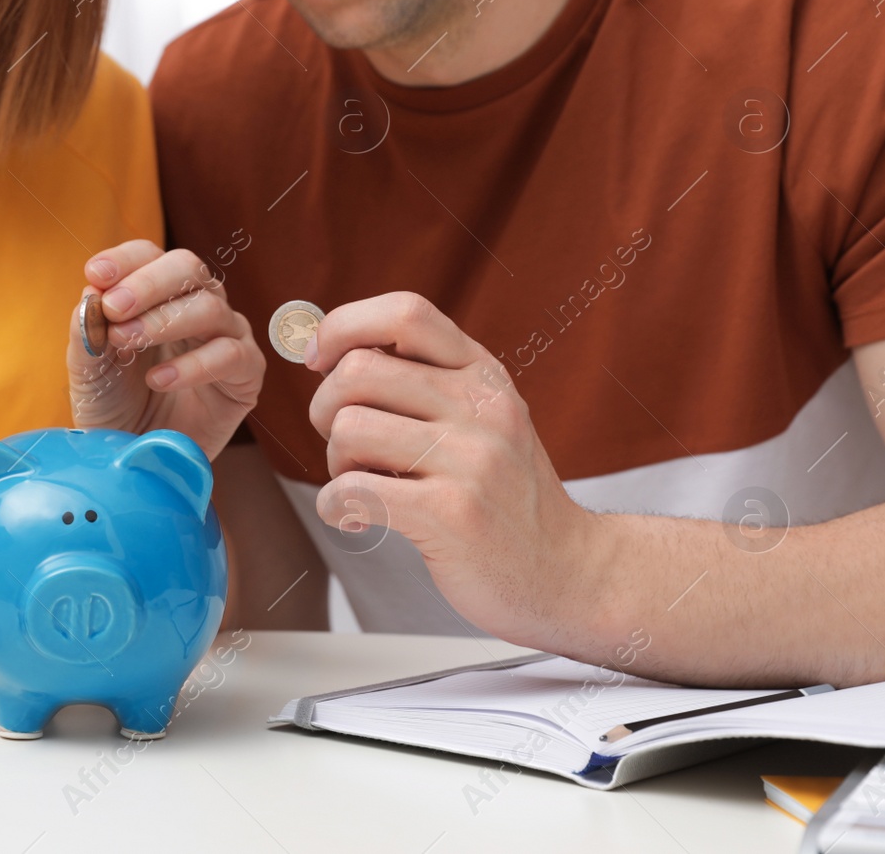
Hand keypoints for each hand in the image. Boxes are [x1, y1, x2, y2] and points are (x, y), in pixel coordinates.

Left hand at [68, 240, 263, 459]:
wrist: (137, 459)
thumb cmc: (114, 407)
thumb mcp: (88, 370)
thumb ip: (87, 332)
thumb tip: (91, 294)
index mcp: (157, 295)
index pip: (149, 255)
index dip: (125, 260)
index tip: (95, 275)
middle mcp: (197, 306)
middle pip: (188, 268)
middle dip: (148, 284)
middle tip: (114, 308)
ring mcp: (226, 337)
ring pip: (210, 307)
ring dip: (164, 322)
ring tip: (128, 343)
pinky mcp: (246, 375)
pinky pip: (231, 355)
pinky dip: (193, 365)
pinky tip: (160, 380)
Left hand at [305, 292, 602, 646]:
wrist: (565, 570)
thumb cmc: (503, 495)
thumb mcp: (482, 419)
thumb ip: (424, 381)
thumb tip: (328, 352)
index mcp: (483, 374)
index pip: (405, 313)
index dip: (344, 326)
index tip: (319, 361)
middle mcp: (481, 406)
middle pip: (357, 370)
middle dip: (325, 409)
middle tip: (345, 447)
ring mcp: (471, 459)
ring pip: (349, 429)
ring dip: (334, 463)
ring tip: (361, 485)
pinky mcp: (453, 514)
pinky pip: (353, 490)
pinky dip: (334, 506)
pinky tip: (355, 517)